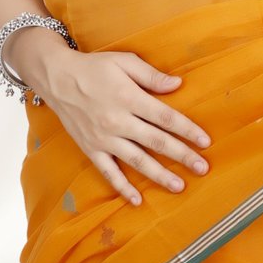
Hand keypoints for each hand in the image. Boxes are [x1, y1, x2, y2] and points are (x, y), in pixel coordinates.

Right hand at [45, 47, 211, 207]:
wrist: (56, 78)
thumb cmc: (93, 67)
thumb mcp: (124, 62)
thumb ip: (151, 75)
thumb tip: (178, 84)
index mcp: (129, 98)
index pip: (165, 117)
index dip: (187, 129)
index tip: (205, 141)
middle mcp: (118, 121)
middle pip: (156, 142)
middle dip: (182, 155)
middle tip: (203, 168)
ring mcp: (103, 138)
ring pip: (137, 160)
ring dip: (159, 175)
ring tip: (179, 186)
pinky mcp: (91, 149)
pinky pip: (108, 171)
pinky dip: (122, 187)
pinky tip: (137, 200)